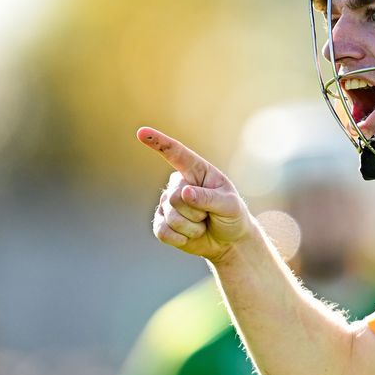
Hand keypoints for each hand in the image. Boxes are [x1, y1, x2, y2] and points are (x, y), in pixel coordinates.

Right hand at [138, 127, 250, 261]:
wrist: (229, 242)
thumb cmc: (232, 217)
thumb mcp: (230, 205)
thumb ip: (209, 198)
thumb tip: (184, 193)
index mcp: (197, 170)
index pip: (176, 153)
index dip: (158, 142)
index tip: (141, 132)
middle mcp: (179, 184)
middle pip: (175, 197)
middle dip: (196, 212)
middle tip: (210, 215)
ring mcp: (168, 204)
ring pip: (170, 217)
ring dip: (192, 228)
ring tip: (203, 224)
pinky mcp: (161, 223)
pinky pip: (163, 232)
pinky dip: (180, 239)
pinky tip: (189, 237)